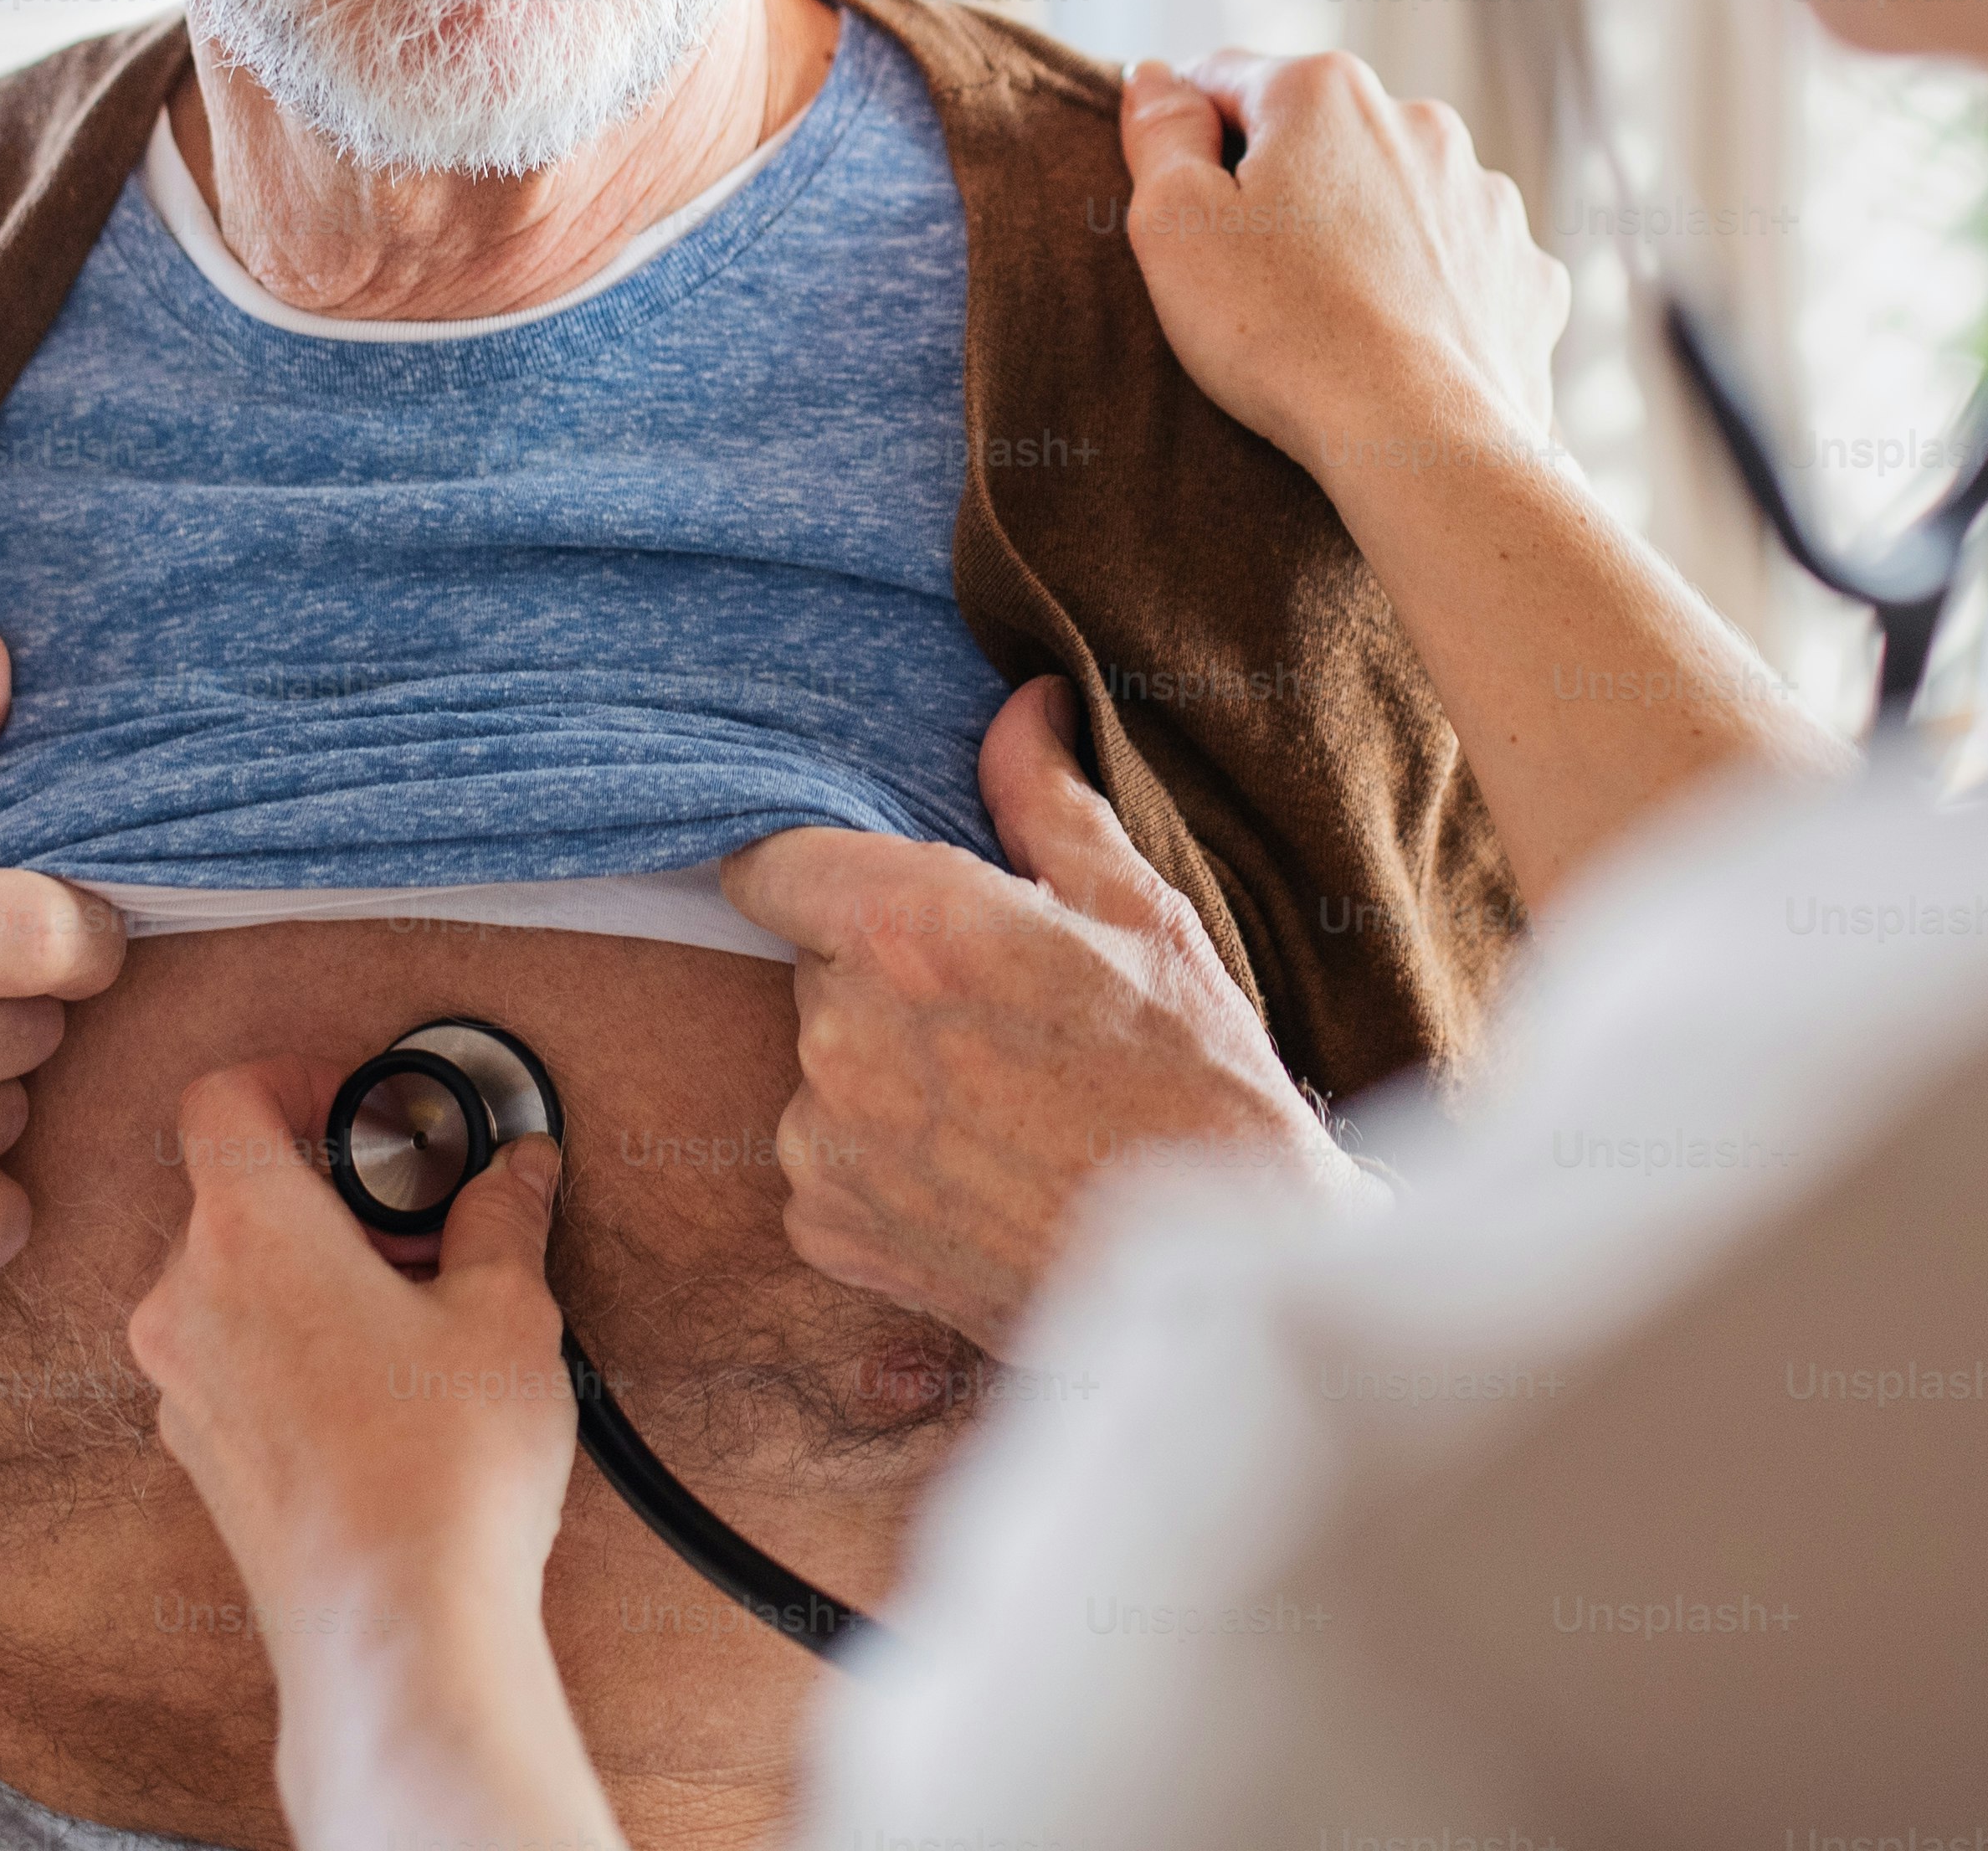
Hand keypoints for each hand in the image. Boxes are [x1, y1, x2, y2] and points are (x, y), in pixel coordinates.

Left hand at [129, 1059, 617, 1850]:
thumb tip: (518, 1173)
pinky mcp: (201, 1460)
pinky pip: (235, 1359)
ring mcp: (183, 1389)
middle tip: (420, 1222)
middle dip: (326, 1189)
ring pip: (232, 1281)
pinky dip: (295, 1343)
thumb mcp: (507, 1313)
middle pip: (230, 1192)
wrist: (394, 1632)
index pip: (223, 1097)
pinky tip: (387, 1385)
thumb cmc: (441, 1470)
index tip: (366, 1109)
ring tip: (417, 1311)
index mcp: (245, 1233)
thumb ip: (502, 1220)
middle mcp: (187, 1302)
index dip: (295, 1077)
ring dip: (312, 1270)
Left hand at [721, 677, 1362, 1353]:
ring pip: (823, 1065)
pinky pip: (825, 1159)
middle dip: (885, 977)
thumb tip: (1021, 705)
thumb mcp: (1141, 917)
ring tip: (1002, 1107)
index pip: (773, 862)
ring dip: (883, 1073)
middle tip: (997, 1017)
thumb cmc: (1196, 1086)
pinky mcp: (826, 1227)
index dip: (816, 869)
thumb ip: (1046, 802)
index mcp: (912, 932)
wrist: (1213, 1283)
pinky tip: (978, 1173)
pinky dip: (880, 1162)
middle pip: (816, 965)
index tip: (858, 887)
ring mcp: (825, 1140)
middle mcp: (844, 1034)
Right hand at [1119, 50, 1571, 479]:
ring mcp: (1485, 198)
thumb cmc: (1279, 329)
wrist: (1417, 438)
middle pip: (1321, 138)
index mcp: (1325, 92)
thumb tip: (1156, 77)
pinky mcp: (1526, 272)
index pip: (1227, 80)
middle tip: (1248, 275)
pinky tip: (1400, 344)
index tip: (1179, 206)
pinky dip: (1431, 290)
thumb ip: (1159, 132)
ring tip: (1327, 316)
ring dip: (1364, 233)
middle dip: (1285, 186)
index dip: (1188, 137)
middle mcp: (1420, 122)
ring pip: (1400, 197)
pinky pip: (1464, 266)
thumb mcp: (1173, 224)